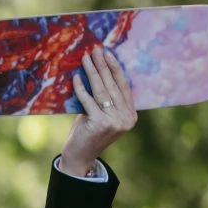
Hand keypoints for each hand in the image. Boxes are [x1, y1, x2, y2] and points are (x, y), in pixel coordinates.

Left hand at [60, 46, 136, 176]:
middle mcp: (126, 118)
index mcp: (130, 115)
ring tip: (86, 58)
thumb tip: (96, 71)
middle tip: (95, 50)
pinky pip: (89, 101)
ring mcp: (115, 122)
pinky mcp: (100, 124)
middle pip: (113, 86)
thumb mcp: (100, 114)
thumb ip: (103, 98)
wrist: (80, 157)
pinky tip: (76, 78)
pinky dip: (81, 88)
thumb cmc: (88, 132)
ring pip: (102, 91)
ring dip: (92, 72)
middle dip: (103, 66)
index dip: (116, 69)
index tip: (108, 54)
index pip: (124, 86)